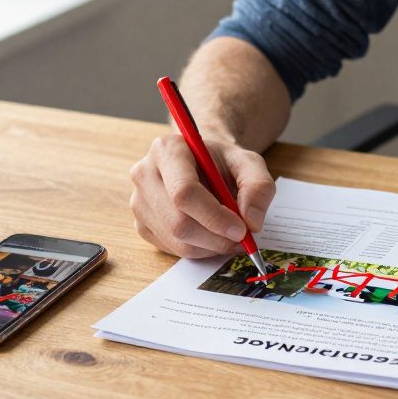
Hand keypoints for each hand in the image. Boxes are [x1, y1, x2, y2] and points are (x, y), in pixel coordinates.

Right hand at [128, 134, 274, 257]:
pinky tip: (212, 235)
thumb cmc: (222, 163)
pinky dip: (200, 249)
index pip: (184, 192)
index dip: (214, 216)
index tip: (241, 229)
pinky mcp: (142, 224)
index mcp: (167, 149)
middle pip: (178, 221)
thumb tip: (251, 222)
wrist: (204, 165)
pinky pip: (172, 249)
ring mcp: (139, 201)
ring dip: (211, 246)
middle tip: (241, 238)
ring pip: (176, 240)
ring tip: (229, 234)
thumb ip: (258, 187)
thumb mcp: (249, 163)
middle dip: (215, 237)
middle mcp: (145, 174)